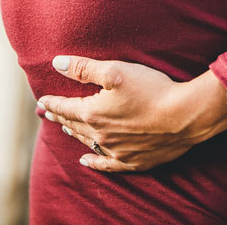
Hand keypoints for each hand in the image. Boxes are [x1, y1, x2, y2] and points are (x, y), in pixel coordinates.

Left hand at [38, 55, 226, 172]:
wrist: (184, 116)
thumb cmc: (151, 89)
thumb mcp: (115, 71)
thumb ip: (83, 68)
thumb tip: (57, 64)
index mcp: (94, 113)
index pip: (66, 107)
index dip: (52, 103)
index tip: (41, 101)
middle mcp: (101, 135)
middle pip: (74, 125)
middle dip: (60, 117)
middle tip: (47, 113)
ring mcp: (117, 150)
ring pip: (88, 142)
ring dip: (74, 134)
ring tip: (65, 128)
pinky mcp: (133, 160)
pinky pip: (107, 164)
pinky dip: (94, 162)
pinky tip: (85, 161)